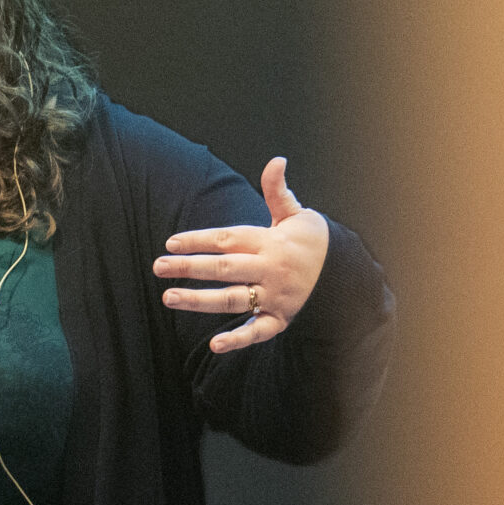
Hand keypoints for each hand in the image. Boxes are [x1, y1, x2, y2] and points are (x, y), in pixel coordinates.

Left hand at [154, 158, 331, 353]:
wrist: (344, 273)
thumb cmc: (310, 240)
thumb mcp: (295, 213)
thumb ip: (277, 191)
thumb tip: (277, 160)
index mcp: (270, 241)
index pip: (227, 239)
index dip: (198, 240)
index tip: (171, 242)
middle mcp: (270, 269)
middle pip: (224, 268)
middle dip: (189, 267)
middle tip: (158, 267)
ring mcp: (275, 296)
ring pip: (233, 299)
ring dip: (200, 301)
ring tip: (169, 298)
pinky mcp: (280, 319)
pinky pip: (258, 331)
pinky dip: (237, 339)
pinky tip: (214, 344)